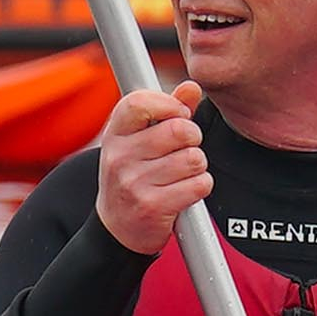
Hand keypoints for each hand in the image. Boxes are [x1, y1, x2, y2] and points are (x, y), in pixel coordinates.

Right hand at [94, 78, 210, 255]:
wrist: (117, 227)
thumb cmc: (133, 176)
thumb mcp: (139, 140)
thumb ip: (167, 111)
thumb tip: (191, 87)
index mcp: (116, 133)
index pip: (141, 102)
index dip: (171, 105)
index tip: (178, 116)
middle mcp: (120, 157)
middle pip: (180, 130)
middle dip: (193, 138)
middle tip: (185, 148)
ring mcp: (134, 183)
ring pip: (194, 158)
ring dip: (197, 165)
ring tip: (182, 172)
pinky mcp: (152, 207)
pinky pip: (199, 184)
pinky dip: (200, 186)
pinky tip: (185, 190)